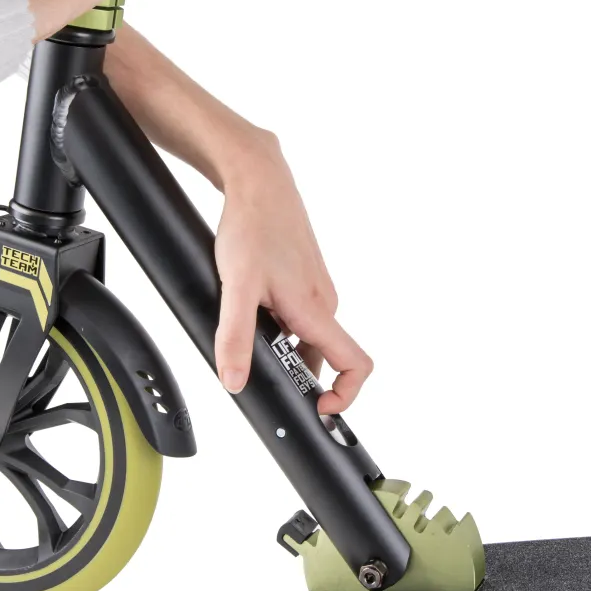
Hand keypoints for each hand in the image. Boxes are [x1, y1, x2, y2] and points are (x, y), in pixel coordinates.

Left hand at [213, 131, 373, 413]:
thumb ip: (235, 337)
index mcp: (315, 309)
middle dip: (295, 373)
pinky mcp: (303, 278)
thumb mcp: (236, 286)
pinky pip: (298, 314)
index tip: (319, 409)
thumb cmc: (252, 226)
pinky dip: (277, 323)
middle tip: (256, 369)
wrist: (258, 181)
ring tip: (246, 328)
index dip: (346, 395)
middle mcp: (323, 302)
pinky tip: (249, 306)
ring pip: (305, 335)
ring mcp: (315, 289)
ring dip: (281, 345)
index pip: (355, 363)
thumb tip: (236, 382)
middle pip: (321, 357)